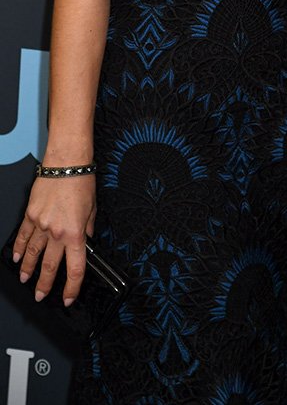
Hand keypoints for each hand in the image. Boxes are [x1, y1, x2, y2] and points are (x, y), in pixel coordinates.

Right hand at [13, 176, 95, 305]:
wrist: (67, 163)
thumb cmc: (82, 182)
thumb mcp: (93, 209)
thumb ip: (88, 229)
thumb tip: (86, 241)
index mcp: (75, 233)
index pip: (75, 269)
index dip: (72, 287)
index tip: (69, 297)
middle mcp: (56, 232)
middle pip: (50, 266)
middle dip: (45, 284)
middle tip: (41, 295)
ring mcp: (41, 224)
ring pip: (33, 254)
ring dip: (29, 269)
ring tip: (26, 279)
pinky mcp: (30, 215)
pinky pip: (23, 236)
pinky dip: (20, 248)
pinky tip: (17, 256)